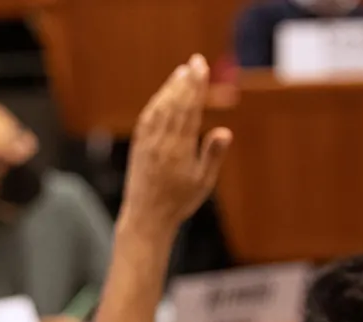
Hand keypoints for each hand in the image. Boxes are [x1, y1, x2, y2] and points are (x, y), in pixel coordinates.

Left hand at [120, 55, 231, 232]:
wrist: (146, 218)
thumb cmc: (178, 202)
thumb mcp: (202, 182)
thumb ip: (212, 155)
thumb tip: (224, 131)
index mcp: (179, 149)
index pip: (189, 109)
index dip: (195, 86)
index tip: (200, 68)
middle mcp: (161, 143)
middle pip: (174, 103)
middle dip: (185, 81)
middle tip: (194, 61)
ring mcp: (147, 144)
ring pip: (159, 108)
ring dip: (170, 88)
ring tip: (180, 73)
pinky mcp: (138, 148)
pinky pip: (147, 119)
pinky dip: (156, 103)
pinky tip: (162, 96)